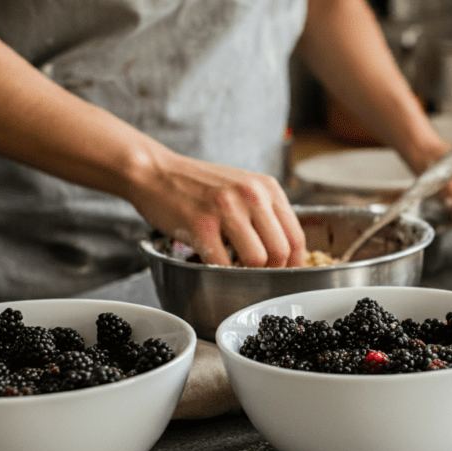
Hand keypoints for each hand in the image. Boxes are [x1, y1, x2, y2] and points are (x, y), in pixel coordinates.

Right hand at [127, 151, 306, 267]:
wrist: (155, 171)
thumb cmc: (199, 185)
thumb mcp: (243, 187)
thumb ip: (265, 212)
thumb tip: (285, 252)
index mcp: (267, 188)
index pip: (296, 236)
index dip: (295, 264)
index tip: (288, 276)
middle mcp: (252, 195)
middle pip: (281, 251)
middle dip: (274, 272)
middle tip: (261, 278)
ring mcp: (226, 209)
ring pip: (257, 259)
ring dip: (249, 274)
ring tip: (238, 272)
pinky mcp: (201, 224)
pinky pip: (223, 263)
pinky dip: (222, 272)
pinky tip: (216, 266)